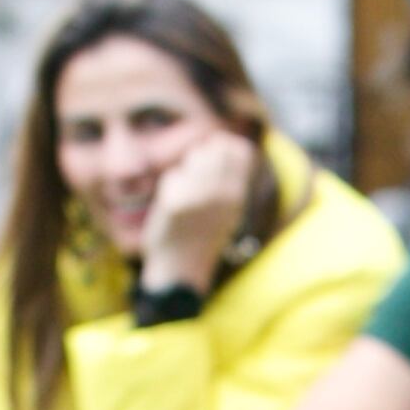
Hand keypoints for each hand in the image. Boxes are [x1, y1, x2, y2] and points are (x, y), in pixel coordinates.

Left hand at [137, 126, 260, 294]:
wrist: (181, 270)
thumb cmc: (202, 234)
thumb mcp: (227, 207)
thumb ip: (227, 176)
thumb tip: (220, 139)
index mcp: (240, 195)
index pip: (240, 149)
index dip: (224, 147)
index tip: (213, 166)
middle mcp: (224, 194)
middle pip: (214, 148)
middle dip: (202, 156)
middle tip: (195, 181)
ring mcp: (200, 198)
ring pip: (192, 159)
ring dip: (186, 171)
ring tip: (186, 194)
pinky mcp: (176, 203)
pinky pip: (172, 178)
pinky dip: (169, 188)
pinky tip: (172, 208)